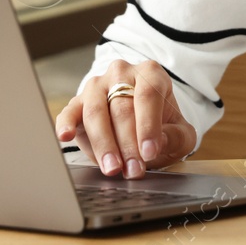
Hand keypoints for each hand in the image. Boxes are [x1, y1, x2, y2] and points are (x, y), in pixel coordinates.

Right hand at [54, 58, 198, 178]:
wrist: (139, 122)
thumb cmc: (161, 126)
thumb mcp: (180, 133)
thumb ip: (176, 137)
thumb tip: (159, 142)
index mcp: (151, 74)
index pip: (148, 95)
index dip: (148, 125)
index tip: (149, 152)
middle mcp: (121, 73)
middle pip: (121, 107)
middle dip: (127, 144)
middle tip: (133, 170)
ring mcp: (97, 86)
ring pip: (96, 111)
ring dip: (104, 143)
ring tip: (112, 168)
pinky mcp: (77, 102)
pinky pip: (69, 111)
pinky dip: (65, 124)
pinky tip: (65, 136)